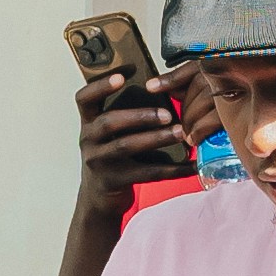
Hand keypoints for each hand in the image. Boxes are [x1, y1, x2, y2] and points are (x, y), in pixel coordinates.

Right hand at [76, 74, 196, 206]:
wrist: (98, 198)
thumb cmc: (109, 159)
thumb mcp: (106, 136)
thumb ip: (122, 116)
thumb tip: (159, 93)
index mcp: (89, 123)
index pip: (84, 99)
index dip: (100, 86)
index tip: (120, 77)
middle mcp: (89, 140)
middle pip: (109, 122)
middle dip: (139, 115)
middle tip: (167, 113)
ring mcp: (99, 162)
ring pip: (126, 146)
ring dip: (156, 138)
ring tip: (180, 132)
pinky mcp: (114, 181)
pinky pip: (147, 173)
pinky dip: (172, 169)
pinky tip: (190, 165)